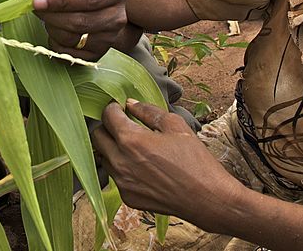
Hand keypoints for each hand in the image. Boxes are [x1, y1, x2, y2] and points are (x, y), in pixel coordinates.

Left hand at [31, 0, 135, 61]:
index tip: (38, 1)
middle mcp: (118, 17)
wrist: (92, 5)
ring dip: (53, 28)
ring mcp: (110, 38)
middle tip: (37, 8)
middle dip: (53, 16)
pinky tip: (55, 30)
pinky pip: (69, 54)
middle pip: (81, 22)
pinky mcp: (98, 54)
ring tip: (48, 17)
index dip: (61, 1)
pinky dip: (55, 43)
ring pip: (73, 39)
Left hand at [92, 100, 241, 223]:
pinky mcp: (127, 197)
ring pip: (104, 158)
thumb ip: (148, 111)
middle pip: (97, 137)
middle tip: (122, 125)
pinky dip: (122, 168)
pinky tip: (142, 167)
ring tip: (133, 147)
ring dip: (112, 148)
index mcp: (131, 140)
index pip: (107, 116)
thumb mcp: (175, 125)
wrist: (206, 198)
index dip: (113, 107)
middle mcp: (120, 162)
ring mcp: (122, 182)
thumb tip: (130, 104)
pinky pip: (116, 177)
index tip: (120, 107)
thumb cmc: (194, 159)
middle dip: (107, 127)